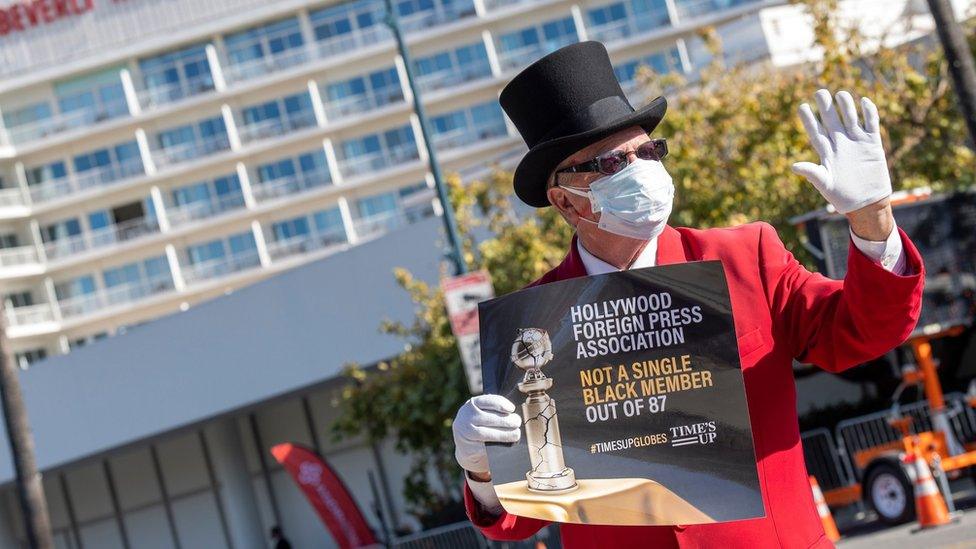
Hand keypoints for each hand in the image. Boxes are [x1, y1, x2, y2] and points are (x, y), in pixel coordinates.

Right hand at [453, 395, 520, 479]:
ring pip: (486, 433)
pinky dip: (497, 445)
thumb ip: (496, 409)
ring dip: (504, 434)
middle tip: (517, 422)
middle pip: (488, 418)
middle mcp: (466, 417)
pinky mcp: (468, 448)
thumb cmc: (481, 425)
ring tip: (516, 434)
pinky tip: (507, 444)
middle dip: (506, 420)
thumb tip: (515, 413)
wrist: (467, 446)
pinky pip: (484, 447)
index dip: (501, 404)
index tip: (512, 409)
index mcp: (471, 405)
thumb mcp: (484, 412)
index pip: (487, 401)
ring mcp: (465, 433)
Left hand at [792, 89, 892, 216]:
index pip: (815, 132)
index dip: (809, 119)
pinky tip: (864, 101)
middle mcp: (840, 144)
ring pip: (850, 118)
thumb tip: (793, 166)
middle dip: (826, 106)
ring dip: (846, 106)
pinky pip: (871, 123)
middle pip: (831, 120)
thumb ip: (812, 173)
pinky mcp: (873, 144)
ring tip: (840, 94)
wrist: (866, 203)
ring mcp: (857, 142)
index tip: (802, 106)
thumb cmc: (841, 197)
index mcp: (826, 152)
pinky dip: (869, 112)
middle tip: (820, 92)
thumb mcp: (825, 184)